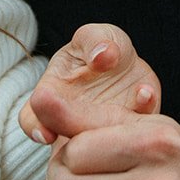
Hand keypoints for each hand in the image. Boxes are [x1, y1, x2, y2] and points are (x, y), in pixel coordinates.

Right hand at [19, 23, 159, 145]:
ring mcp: (104, 129)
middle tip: (84, 137)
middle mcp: (73, 120)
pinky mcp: (133, 129)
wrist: (130, 67)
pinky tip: (145, 95)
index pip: (33, 116)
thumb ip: (93, 40)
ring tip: (120, 121)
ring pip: (101, 143)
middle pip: (66, 136)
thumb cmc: (101, 50)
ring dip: (109, 132)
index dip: (36, 126)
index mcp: (52, 95)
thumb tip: (102, 55)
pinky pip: (137, 128)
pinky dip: (143, 110)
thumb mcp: (94, 36)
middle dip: (75, 135)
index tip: (45, 132)